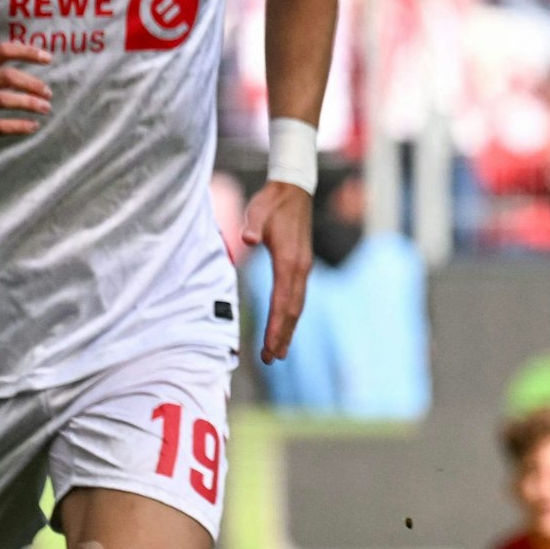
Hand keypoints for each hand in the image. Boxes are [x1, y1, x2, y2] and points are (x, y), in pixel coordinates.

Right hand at [0, 3, 51, 148]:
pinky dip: (19, 127)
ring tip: (46, 108)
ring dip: (29, 104)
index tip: (48, 58)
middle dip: (32, 84)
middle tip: (48, 92)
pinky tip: (33, 126)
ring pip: (3, 100)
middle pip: (6, 77)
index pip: (2, 51)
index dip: (27, 52)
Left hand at [243, 181, 314, 363]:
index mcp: (289, 259)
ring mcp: (302, 267)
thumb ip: (252, 224)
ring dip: (288, 329)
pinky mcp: (300, 265)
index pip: (282, 300)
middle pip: (292, 309)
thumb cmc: (272, 202)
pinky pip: (297, 296)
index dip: (275, 325)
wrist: (293, 190)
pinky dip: (291, 315)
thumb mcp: (258, 210)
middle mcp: (300, 267)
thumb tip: (247, 238)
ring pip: (297, 305)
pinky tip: (285, 325)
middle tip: (270, 358)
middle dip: (282, 335)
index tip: (269, 346)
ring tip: (278, 352)